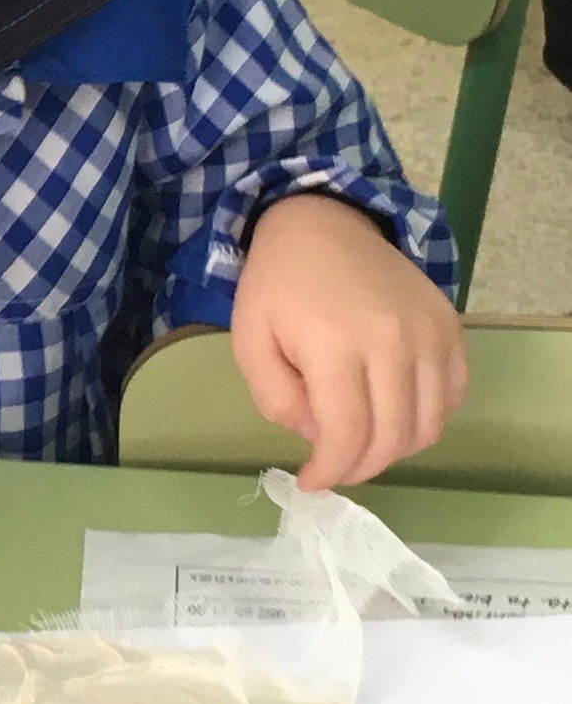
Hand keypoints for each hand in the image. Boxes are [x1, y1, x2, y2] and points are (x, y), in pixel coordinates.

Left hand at [231, 194, 467, 490]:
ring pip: (429, 424)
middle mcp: (392, 342)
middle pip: (392, 437)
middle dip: (361, 467)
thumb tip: (320, 438)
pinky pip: (453, 393)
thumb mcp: (249, 343)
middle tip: (336, 467)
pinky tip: (394, 413)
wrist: (322, 221)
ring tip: (362, 442)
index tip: (311, 482)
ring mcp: (429, 333)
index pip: (348, 435)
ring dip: (396, 449)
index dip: (331, 471)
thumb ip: (278, 400)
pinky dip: (428, 418)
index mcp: (335, 347)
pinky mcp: (450, 325)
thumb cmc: (277, 284)